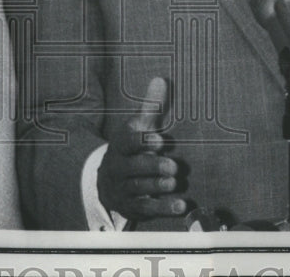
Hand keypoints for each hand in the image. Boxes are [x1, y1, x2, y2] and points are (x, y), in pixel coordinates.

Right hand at [97, 77, 185, 220]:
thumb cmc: (131, 148)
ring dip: (157, 187)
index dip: (142, 141)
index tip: (159, 140)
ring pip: (138, 189)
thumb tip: (161, 79)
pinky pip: (146, 209)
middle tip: (173, 166)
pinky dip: (163, 208)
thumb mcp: (137, 127)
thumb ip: (151, 107)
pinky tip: (180, 205)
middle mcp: (118, 167)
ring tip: (174, 183)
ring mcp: (123, 189)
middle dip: (152, 166)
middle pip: (133, 168)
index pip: (126, 142)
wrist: (109, 181)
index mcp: (119, 145)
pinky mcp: (132, 207)